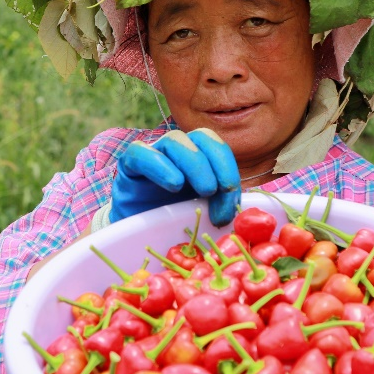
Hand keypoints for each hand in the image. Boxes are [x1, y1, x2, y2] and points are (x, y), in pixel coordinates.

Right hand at [110, 128, 240, 226]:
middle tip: (217, 192)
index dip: (228, 167)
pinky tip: (174, 184)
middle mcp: (177, 152)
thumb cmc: (171, 222)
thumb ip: (221, 206)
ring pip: (175, 140)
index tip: (231, 195)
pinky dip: (160, 166)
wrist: (135, 235)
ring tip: (202, 191)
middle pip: (201, 138)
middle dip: (216, 165)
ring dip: (194, 164)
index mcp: (198, 159)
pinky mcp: (129, 166)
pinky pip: (141, 153)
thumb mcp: (202, 213)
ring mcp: (152, 154)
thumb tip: (244, 211)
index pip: (217, 147)